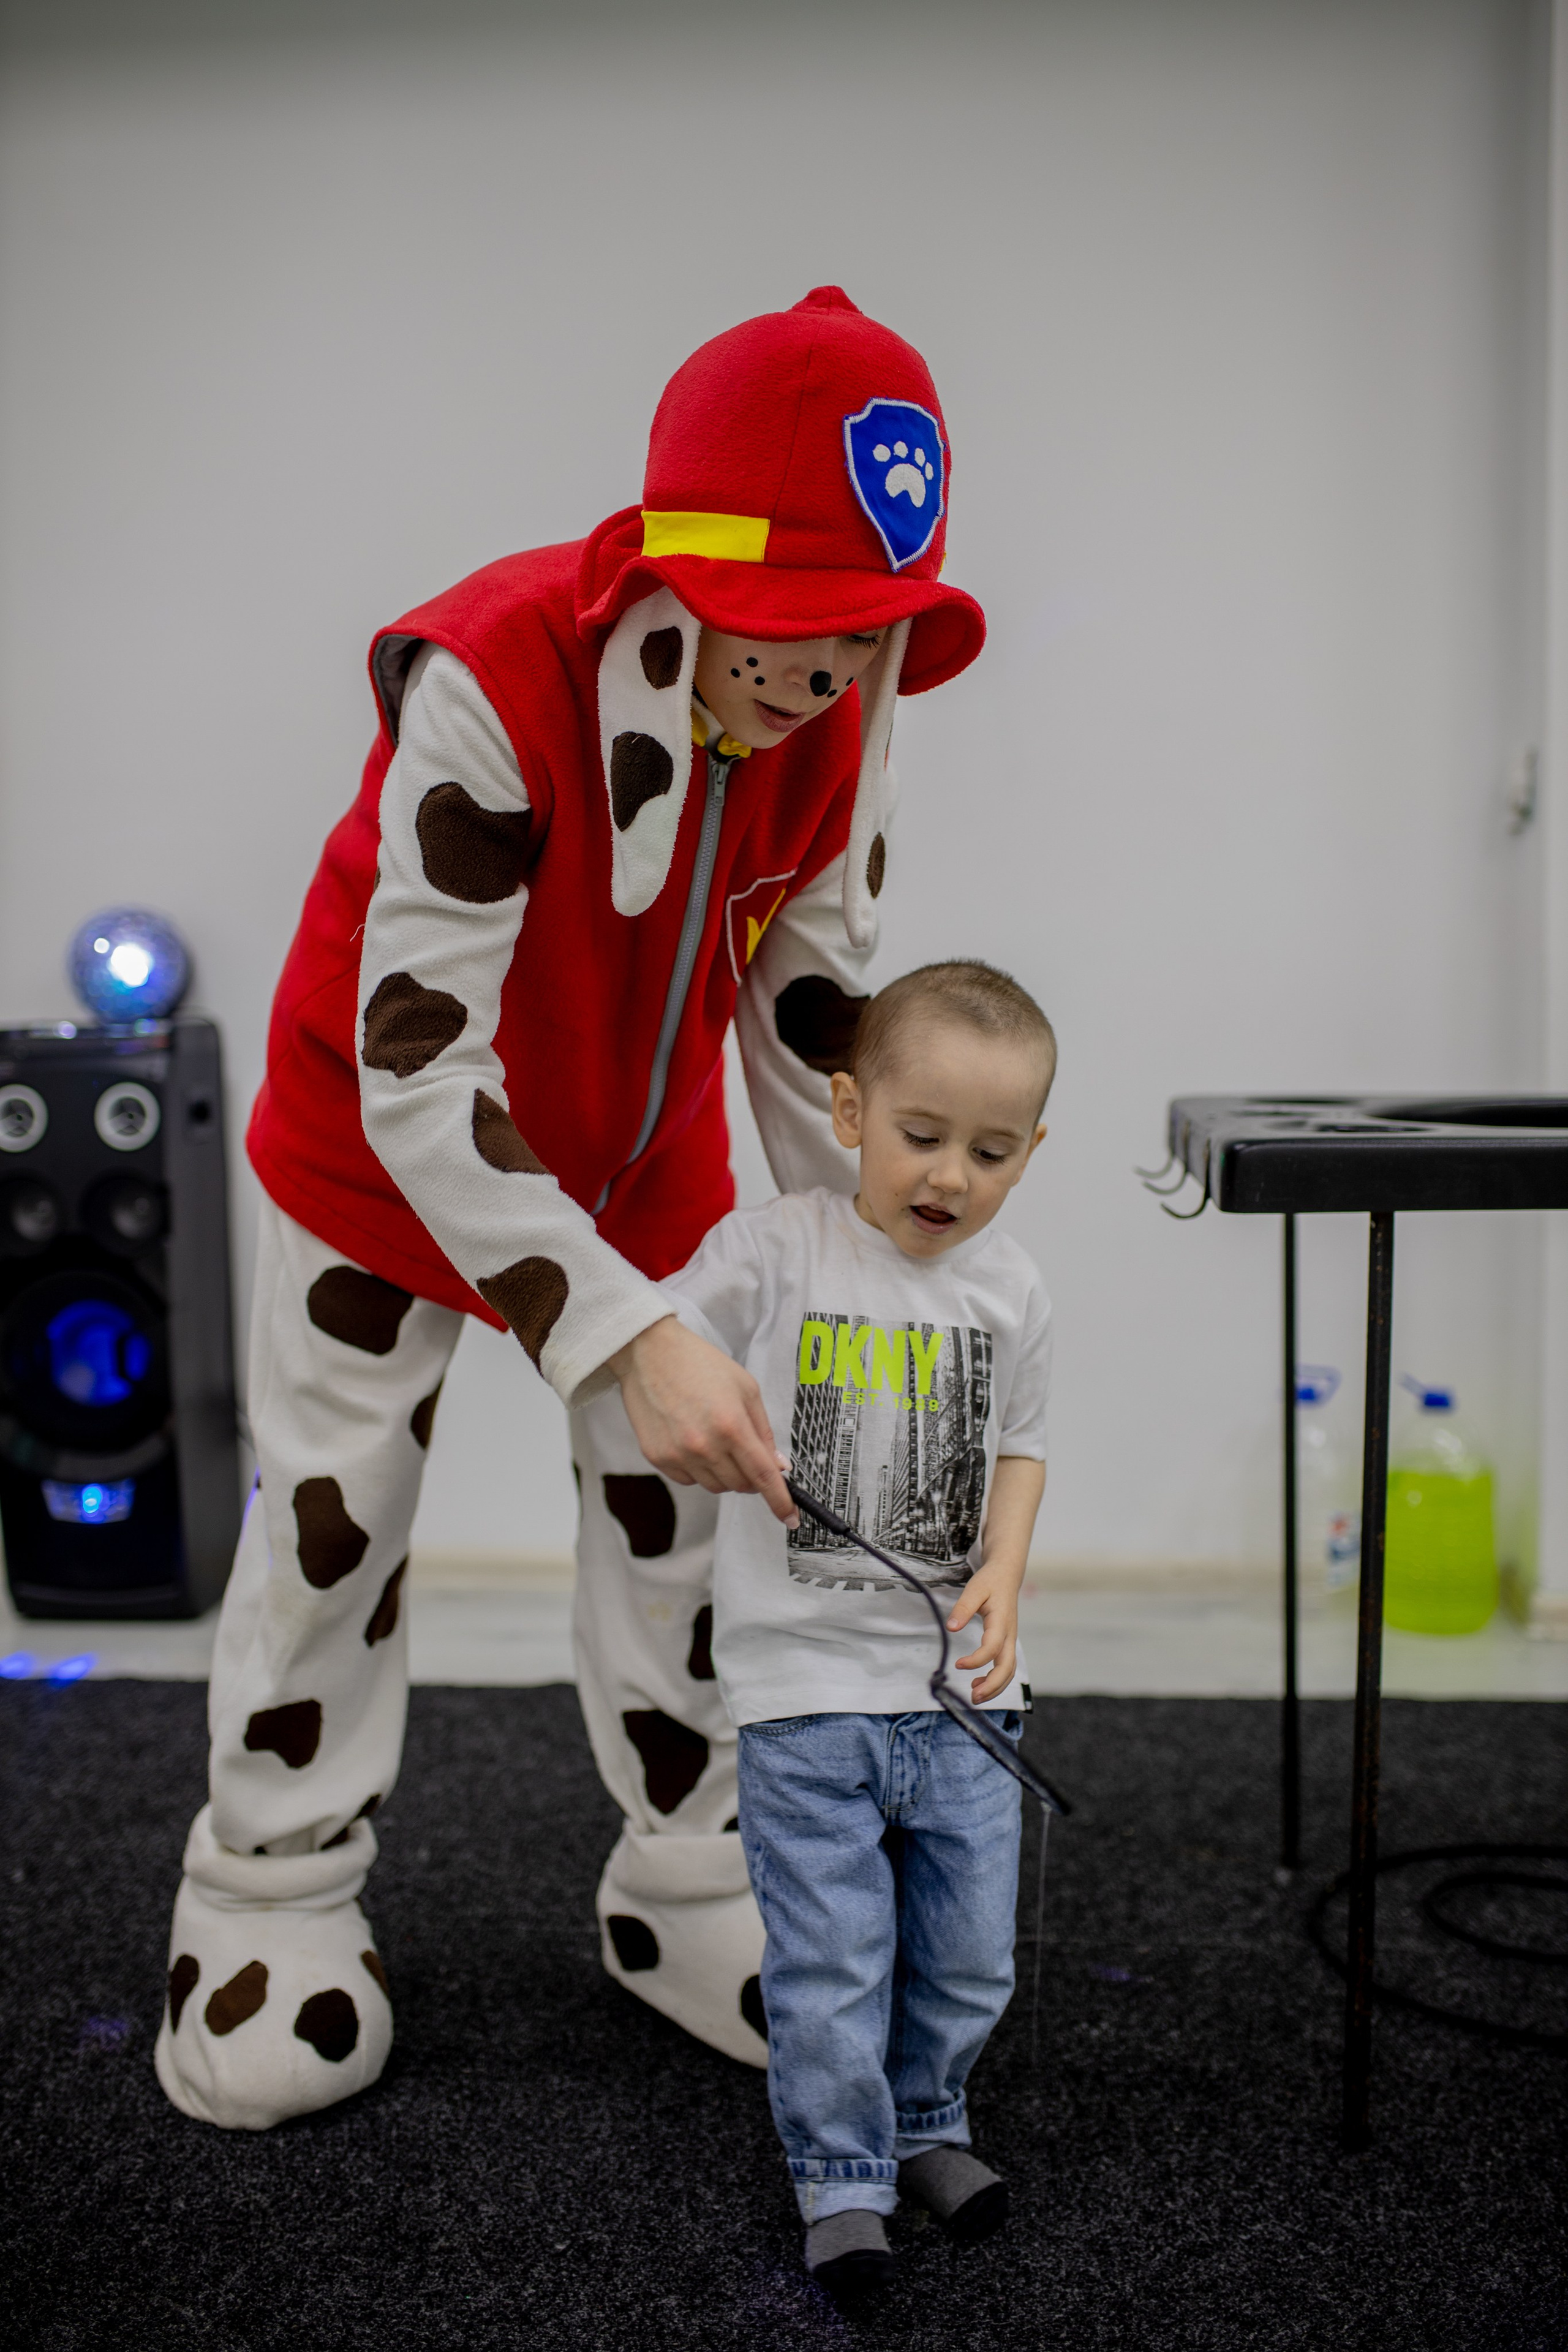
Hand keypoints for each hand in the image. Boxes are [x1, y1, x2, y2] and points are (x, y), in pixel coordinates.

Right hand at [608, 1316, 797, 1525]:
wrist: (650, 1354)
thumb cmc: (701, 1365)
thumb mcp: (746, 1389)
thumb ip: (763, 1431)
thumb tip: (778, 1466)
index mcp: (732, 1426)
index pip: (763, 1477)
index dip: (780, 1501)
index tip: (791, 1518)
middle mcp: (705, 1446)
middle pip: (740, 1486)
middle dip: (751, 1478)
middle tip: (747, 1454)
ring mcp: (679, 1455)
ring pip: (715, 1487)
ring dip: (725, 1474)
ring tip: (717, 1440)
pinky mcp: (658, 1458)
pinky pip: (689, 1480)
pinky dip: (700, 1470)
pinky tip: (694, 1442)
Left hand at [948, 1558, 1024, 1703]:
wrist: (1007, 1575)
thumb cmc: (990, 1582)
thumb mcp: (974, 1589)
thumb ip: (963, 1608)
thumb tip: (951, 1627)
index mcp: (1001, 1621)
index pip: (992, 1647)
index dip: (976, 1660)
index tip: (958, 1664)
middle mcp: (1009, 1634)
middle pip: (1008, 1667)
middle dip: (992, 1686)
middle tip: (973, 1697)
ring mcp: (1010, 1640)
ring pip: (1009, 1671)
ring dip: (995, 1687)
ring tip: (975, 1696)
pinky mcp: (1007, 1642)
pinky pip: (1006, 1666)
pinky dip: (996, 1679)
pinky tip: (978, 1682)